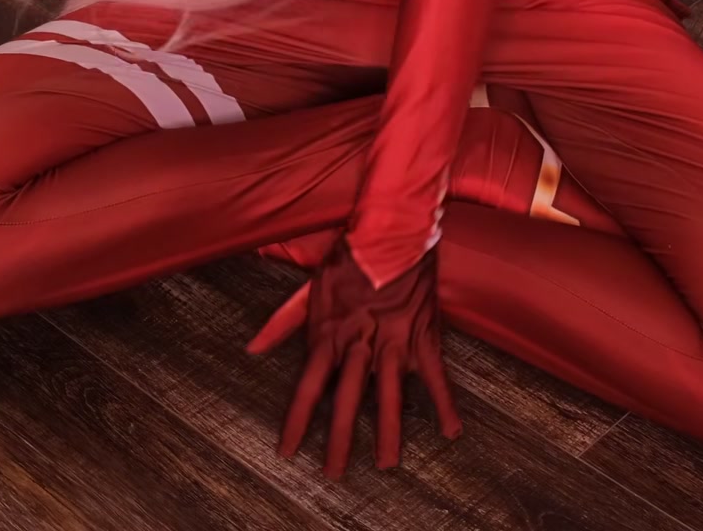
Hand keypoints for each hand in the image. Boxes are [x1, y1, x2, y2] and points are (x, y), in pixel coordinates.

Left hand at [246, 234, 462, 475]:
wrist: (392, 230)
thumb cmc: (348, 256)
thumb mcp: (308, 287)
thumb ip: (282, 321)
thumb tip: (253, 346)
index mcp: (329, 332)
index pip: (308, 385)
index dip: (297, 419)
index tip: (288, 449)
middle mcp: (360, 342)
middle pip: (347, 399)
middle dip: (339, 438)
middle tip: (335, 472)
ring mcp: (393, 341)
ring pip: (389, 394)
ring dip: (388, 431)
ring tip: (387, 463)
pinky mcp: (423, 335)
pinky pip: (435, 375)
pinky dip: (444, 402)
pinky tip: (450, 430)